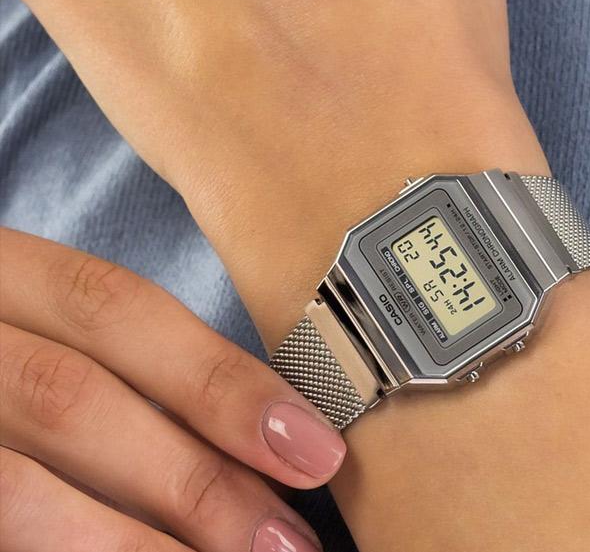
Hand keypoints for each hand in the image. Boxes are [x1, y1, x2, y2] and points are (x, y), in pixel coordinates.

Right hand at [0, 228, 342, 551]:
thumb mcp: (36, 329)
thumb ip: (120, 368)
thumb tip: (258, 432)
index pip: (115, 308)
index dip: (219, 379)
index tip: (314, 446)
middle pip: (73, 396)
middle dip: (191, 476)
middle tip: (288, 541)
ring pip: (16, 486)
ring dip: (134, 541)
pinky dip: (72, 551)